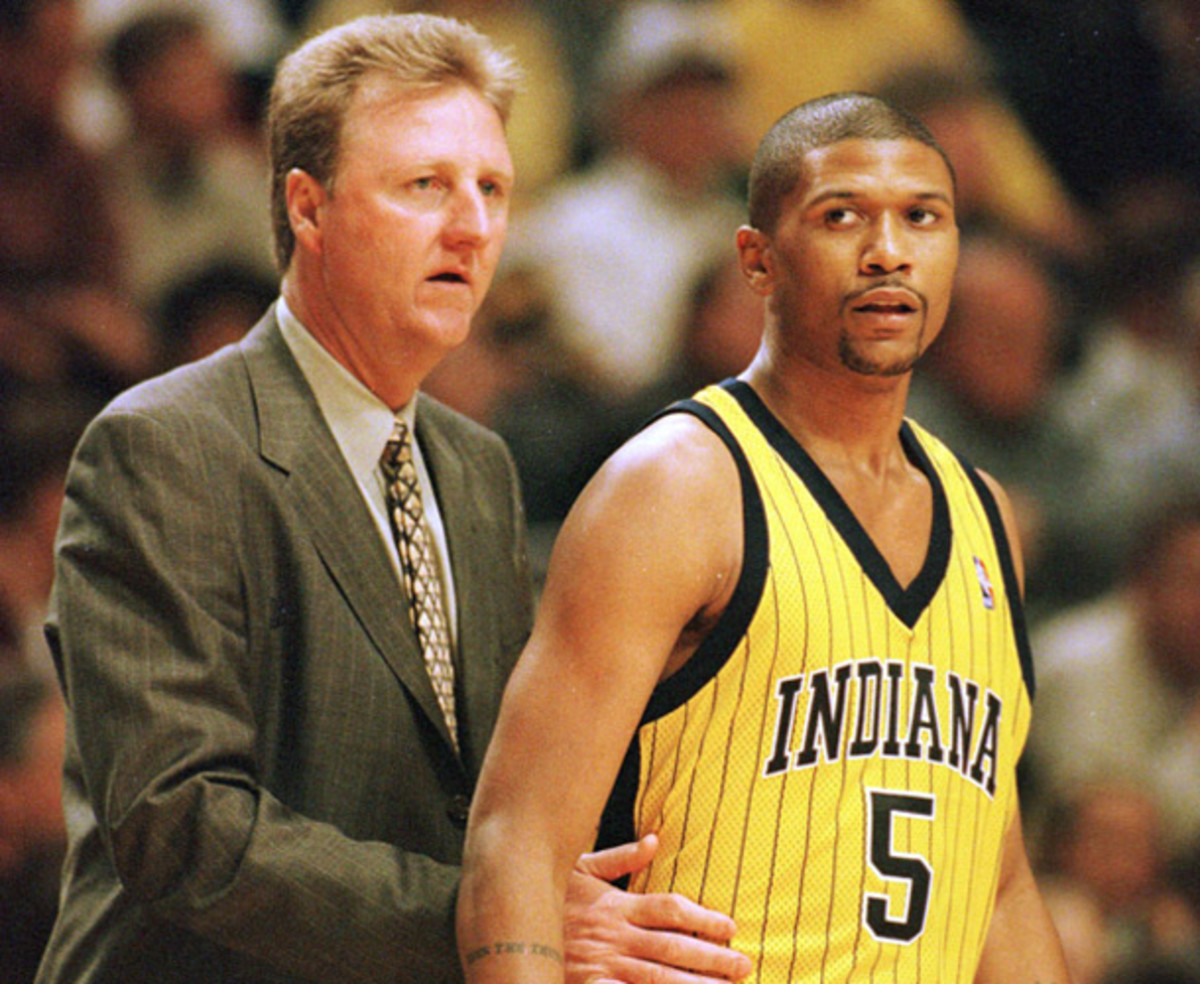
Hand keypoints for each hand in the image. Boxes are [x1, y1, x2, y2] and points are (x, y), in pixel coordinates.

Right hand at [563, 834, 751, 983]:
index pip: (670, 909)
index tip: (729, 926)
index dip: (703, 918)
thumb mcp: (581, 867)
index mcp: (618, 906)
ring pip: (656, 980)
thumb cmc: (550, 895)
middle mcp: (615, 936)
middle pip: (672, 948)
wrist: (509, 924)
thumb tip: (655, 840)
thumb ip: (621, 858)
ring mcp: (602, 965)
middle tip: (744, 965)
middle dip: (711, 959)